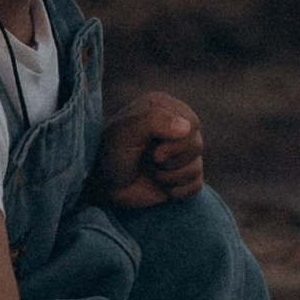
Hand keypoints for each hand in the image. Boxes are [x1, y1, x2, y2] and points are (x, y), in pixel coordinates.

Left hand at [90, 92, 205, 210]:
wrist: (102, 184)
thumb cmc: (111, 152)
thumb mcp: (126, 131)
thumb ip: (154, 120)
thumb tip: (187, 128)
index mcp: (165, 107)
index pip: (192, 124)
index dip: (175, 143)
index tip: (151, 151)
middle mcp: (177, 126)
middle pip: (197, 146)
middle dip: (170, 161)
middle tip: (148, 160)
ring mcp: (182, 152)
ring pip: (196, 168)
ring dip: (169, 177)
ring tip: (150, 172)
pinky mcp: (183, 175)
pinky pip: (196, 186)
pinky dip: (177, 191)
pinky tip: (160, 186)